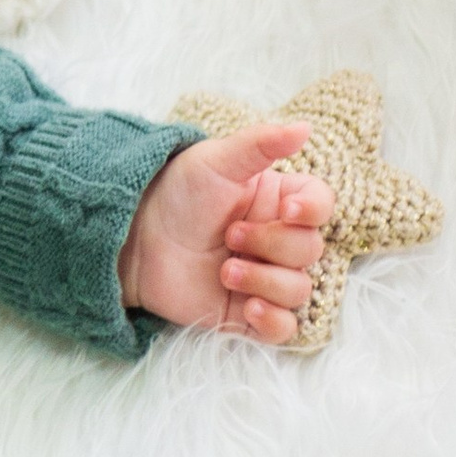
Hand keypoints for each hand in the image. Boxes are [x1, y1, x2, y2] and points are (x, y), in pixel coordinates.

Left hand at [118, 124, 332, 345]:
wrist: (134, 238)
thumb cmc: (176, 193)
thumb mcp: (215, 161)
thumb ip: (260, 143)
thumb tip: (304, 127)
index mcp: (277, 201)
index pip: (321, 206)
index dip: (314, 210)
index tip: (289, 209)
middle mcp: (277, 240)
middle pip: (310, 249)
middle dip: (272, 243)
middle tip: (229, 235)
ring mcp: (265, 278)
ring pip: (300, 290)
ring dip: (266, 281)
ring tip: (225, 271)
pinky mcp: (248, 313)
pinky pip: (285, 329)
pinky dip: (274, 321)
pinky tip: (248, 306)